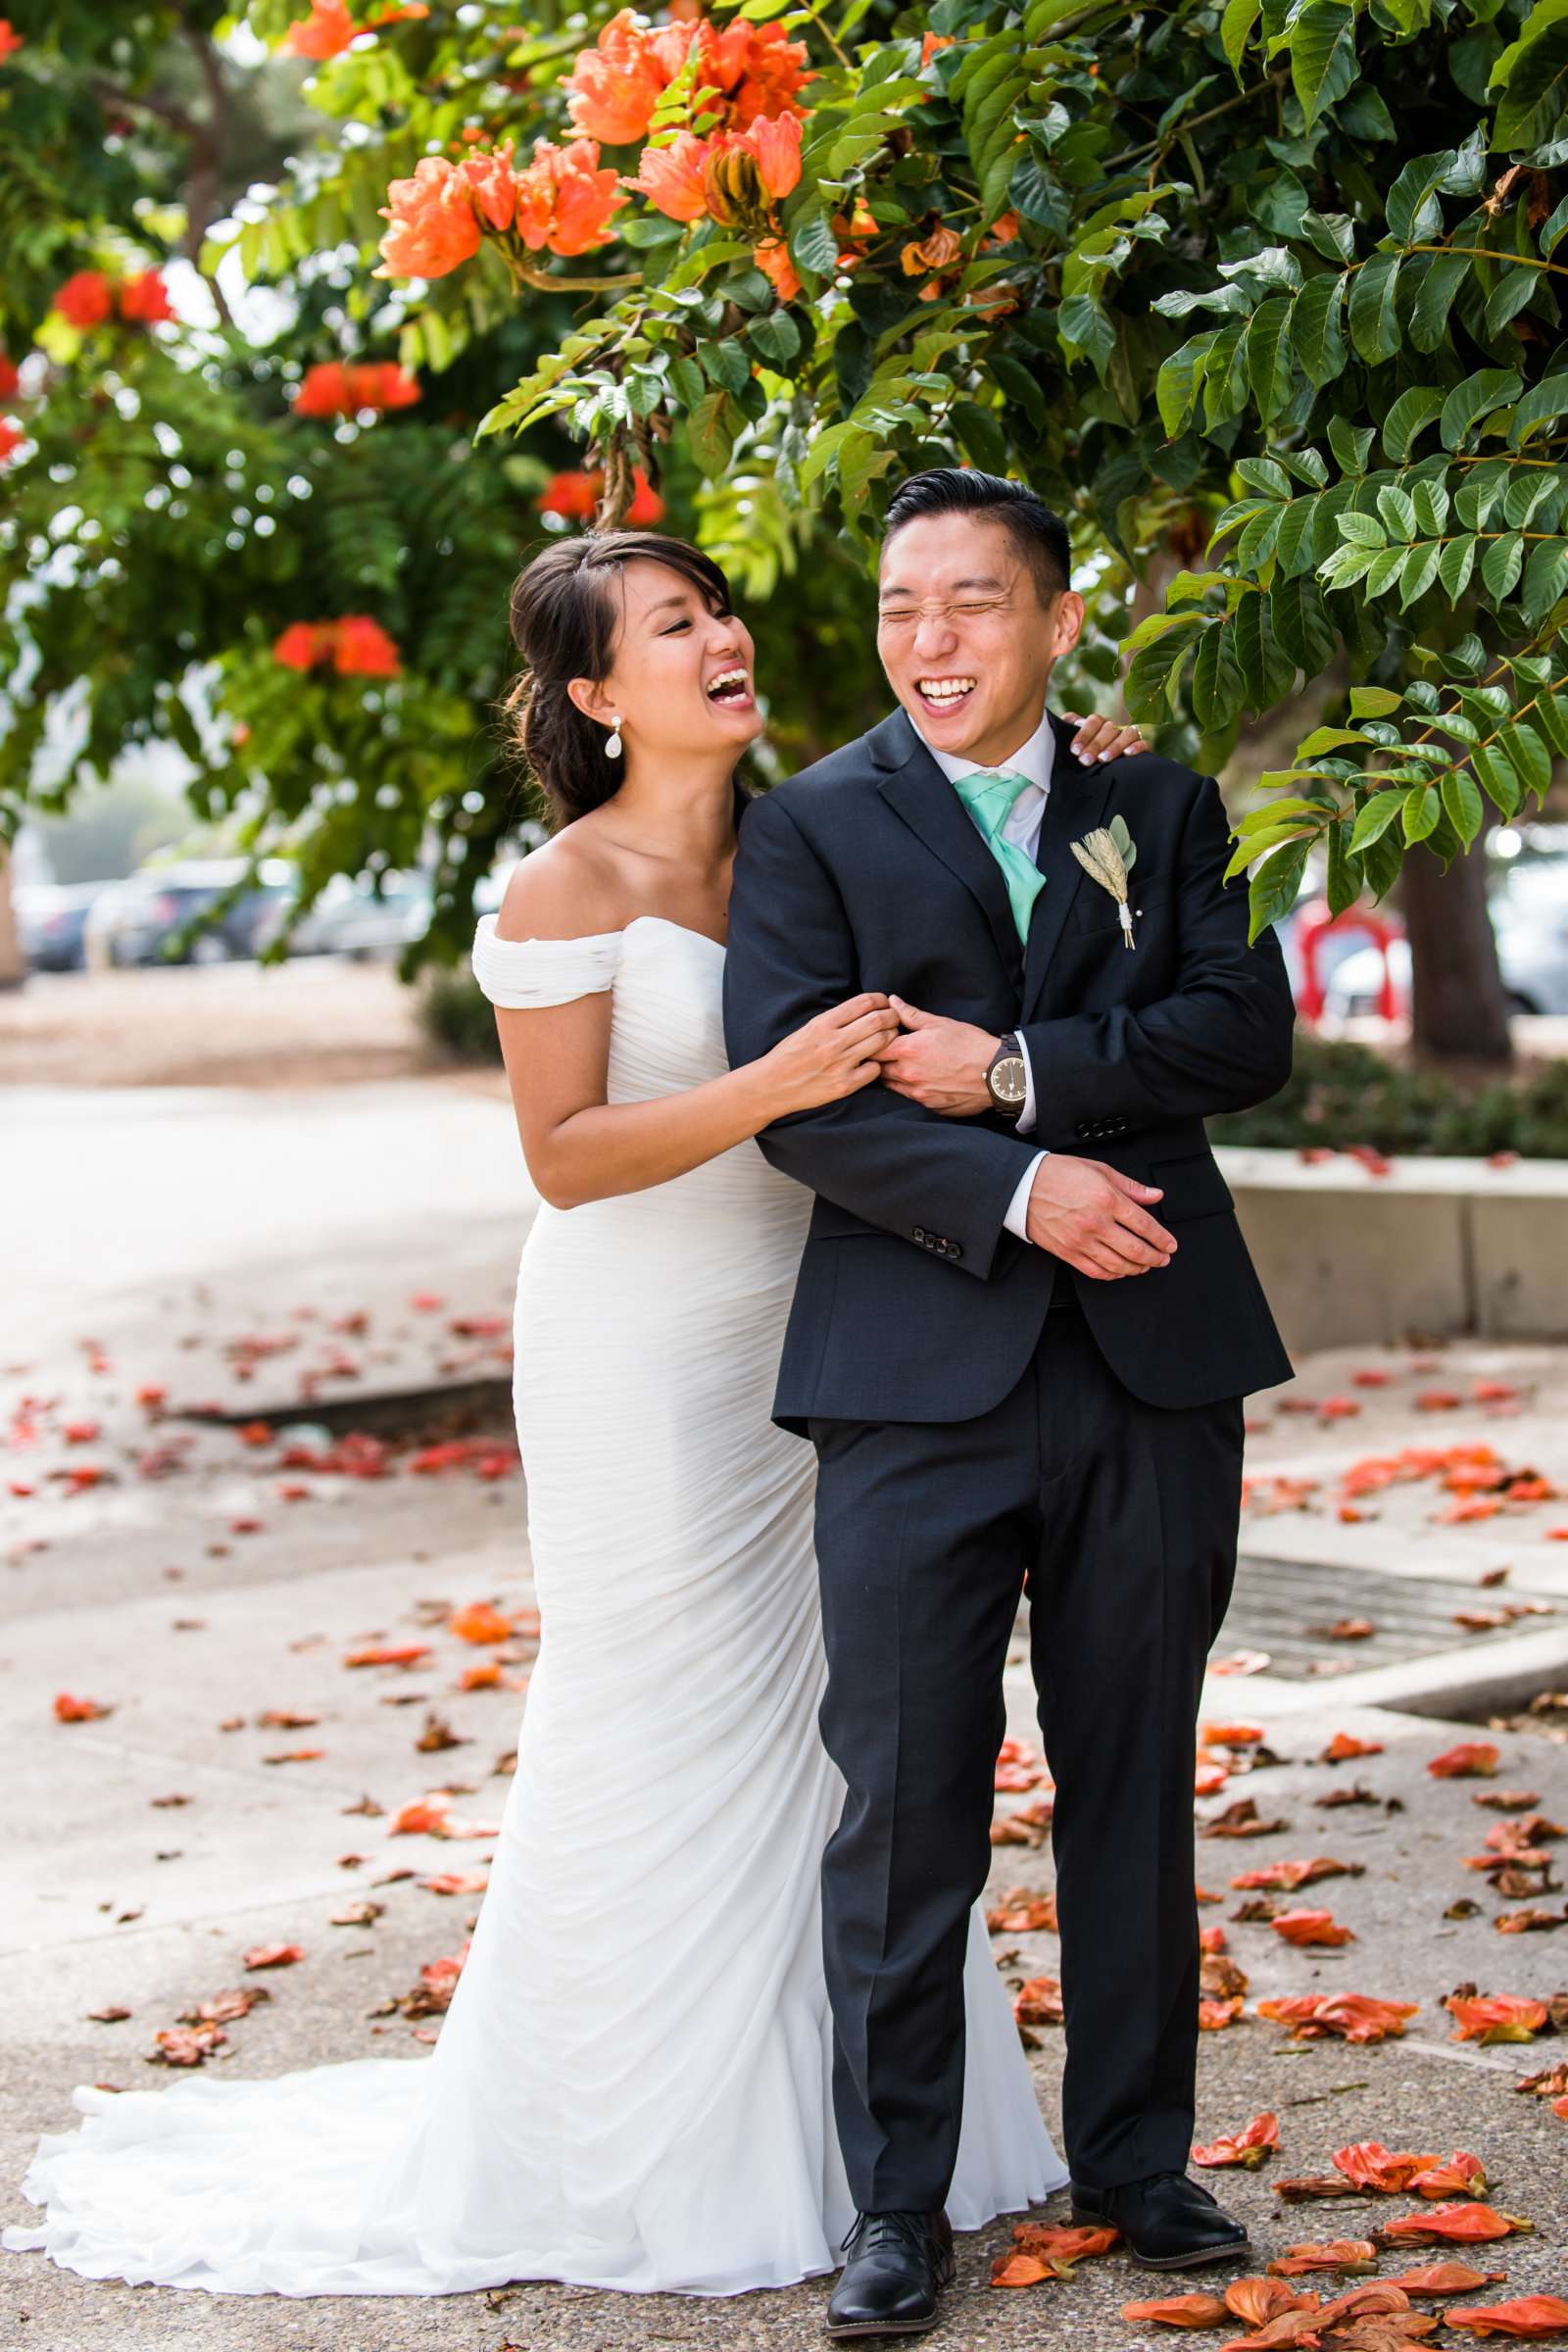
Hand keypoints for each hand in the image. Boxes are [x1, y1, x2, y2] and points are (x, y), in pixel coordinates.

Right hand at [762, 993, 899, 1112]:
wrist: (771, 1086)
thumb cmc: (788, 1056)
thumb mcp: (807, 1029)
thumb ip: (833, 1020)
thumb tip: (862, 1010)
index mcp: (823, 1024)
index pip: (863, 1003)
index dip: (881, 1000)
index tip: (885, 1003)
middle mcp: (833, 1042)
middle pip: (878, 1021)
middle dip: (892, 1016)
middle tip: (895, 1019)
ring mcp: (840, 1064)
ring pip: (881, 1043)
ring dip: (891, 1038)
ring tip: (891, 1038)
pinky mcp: (844, 1085)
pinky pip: (874, 1070)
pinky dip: (879, 1064)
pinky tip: (874, 1062)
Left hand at [878, 998, 997, 1116]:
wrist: (997, 1074)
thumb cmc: (970, 1044)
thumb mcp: (940, 1023)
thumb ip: (910, 1014)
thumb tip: (892, 1002)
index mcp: (908, 1050)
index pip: (874, 1048)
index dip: (874, 1043)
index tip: (880, 1039)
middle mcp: (908, 1074)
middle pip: (879, 1069)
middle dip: (881, 1061)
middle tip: (889, 1053)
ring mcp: (918, 1093)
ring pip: (892, 1086)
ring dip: (893, 1076)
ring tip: (905, 1066)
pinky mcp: (930, 1106)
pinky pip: (911, 1097)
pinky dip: (911, 1088)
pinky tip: (922, 1079)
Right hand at [1024, 1155, 1176, 1278]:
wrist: (1023, 1186)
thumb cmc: (1058, 1174)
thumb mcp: (1099, 1170)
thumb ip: (1130, 1186)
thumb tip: (1155, 1196)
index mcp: (1107, 1199)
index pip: (1144, 1225)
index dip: (1162, 1238)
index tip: (1170, 1244)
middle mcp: (1096, 1222)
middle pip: (1135, 1249)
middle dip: (1155, 1257)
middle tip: (1163, 1259)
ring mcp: (1081, 1240)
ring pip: (1118, 1264)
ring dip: (1137, 1268)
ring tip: (1145, 1266)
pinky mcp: (1068, 1252)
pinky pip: (1096, 1271)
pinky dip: (1113, 1274)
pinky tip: (1120, 1271)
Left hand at [1060, 711, 1149, 763]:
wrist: (1098, 772)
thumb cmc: (1084, 757)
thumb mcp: (1073, 746)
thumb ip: (1067, 730)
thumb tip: (1066, 721)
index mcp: (1098, 723)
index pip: (1093, 721)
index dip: (1084, 734)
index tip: (1074, 750)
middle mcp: (1114, 727)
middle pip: (1109, 728)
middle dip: (1095, 744)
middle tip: (1085, 760)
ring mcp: (1129, 736)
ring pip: (1127, 733)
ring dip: (1115, 746)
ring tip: (1103, 759)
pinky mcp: (1142, 747)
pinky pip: (1144, 743)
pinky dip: (1137, 746)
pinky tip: (1128, 755)